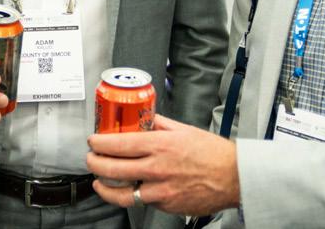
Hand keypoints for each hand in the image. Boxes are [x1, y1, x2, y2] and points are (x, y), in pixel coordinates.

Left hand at [87, 114, 240, 216]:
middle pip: (114, 168)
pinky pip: (142, 201)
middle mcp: (158, 168)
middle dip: (95, 163)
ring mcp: (161, 189)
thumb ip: (159, 124)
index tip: (93, 141)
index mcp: (161, 145)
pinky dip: (131, 196)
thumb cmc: (213, 153)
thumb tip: (141, 118)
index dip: (100, 143)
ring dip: (105, 187)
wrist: (234, 177)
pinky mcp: (166, 205)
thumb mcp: (183, 129)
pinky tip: (126, 189)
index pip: (120, 144)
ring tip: (99, 181)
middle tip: (91, 159)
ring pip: (122, 193)